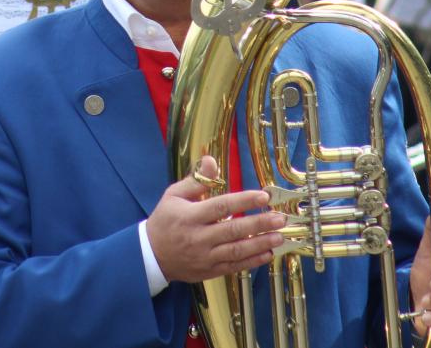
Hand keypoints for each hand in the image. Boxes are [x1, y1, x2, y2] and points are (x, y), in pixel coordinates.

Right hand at [145, 155, 286, 283]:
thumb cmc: (165, 220)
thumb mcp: (174, 195)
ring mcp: (205, 256)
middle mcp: (199, 237)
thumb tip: (211, 160)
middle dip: (259, 224)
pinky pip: (234, 266)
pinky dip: (252, 261)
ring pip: (237, 251)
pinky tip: (267, 254)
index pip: (221, 206)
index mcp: (190, 215)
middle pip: (233, 230)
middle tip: (279, 218)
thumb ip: (196, 179)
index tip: (263, 196)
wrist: (151, 255)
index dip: (243, 200)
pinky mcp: (209, 270)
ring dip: (260, 243)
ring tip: (279, 236)